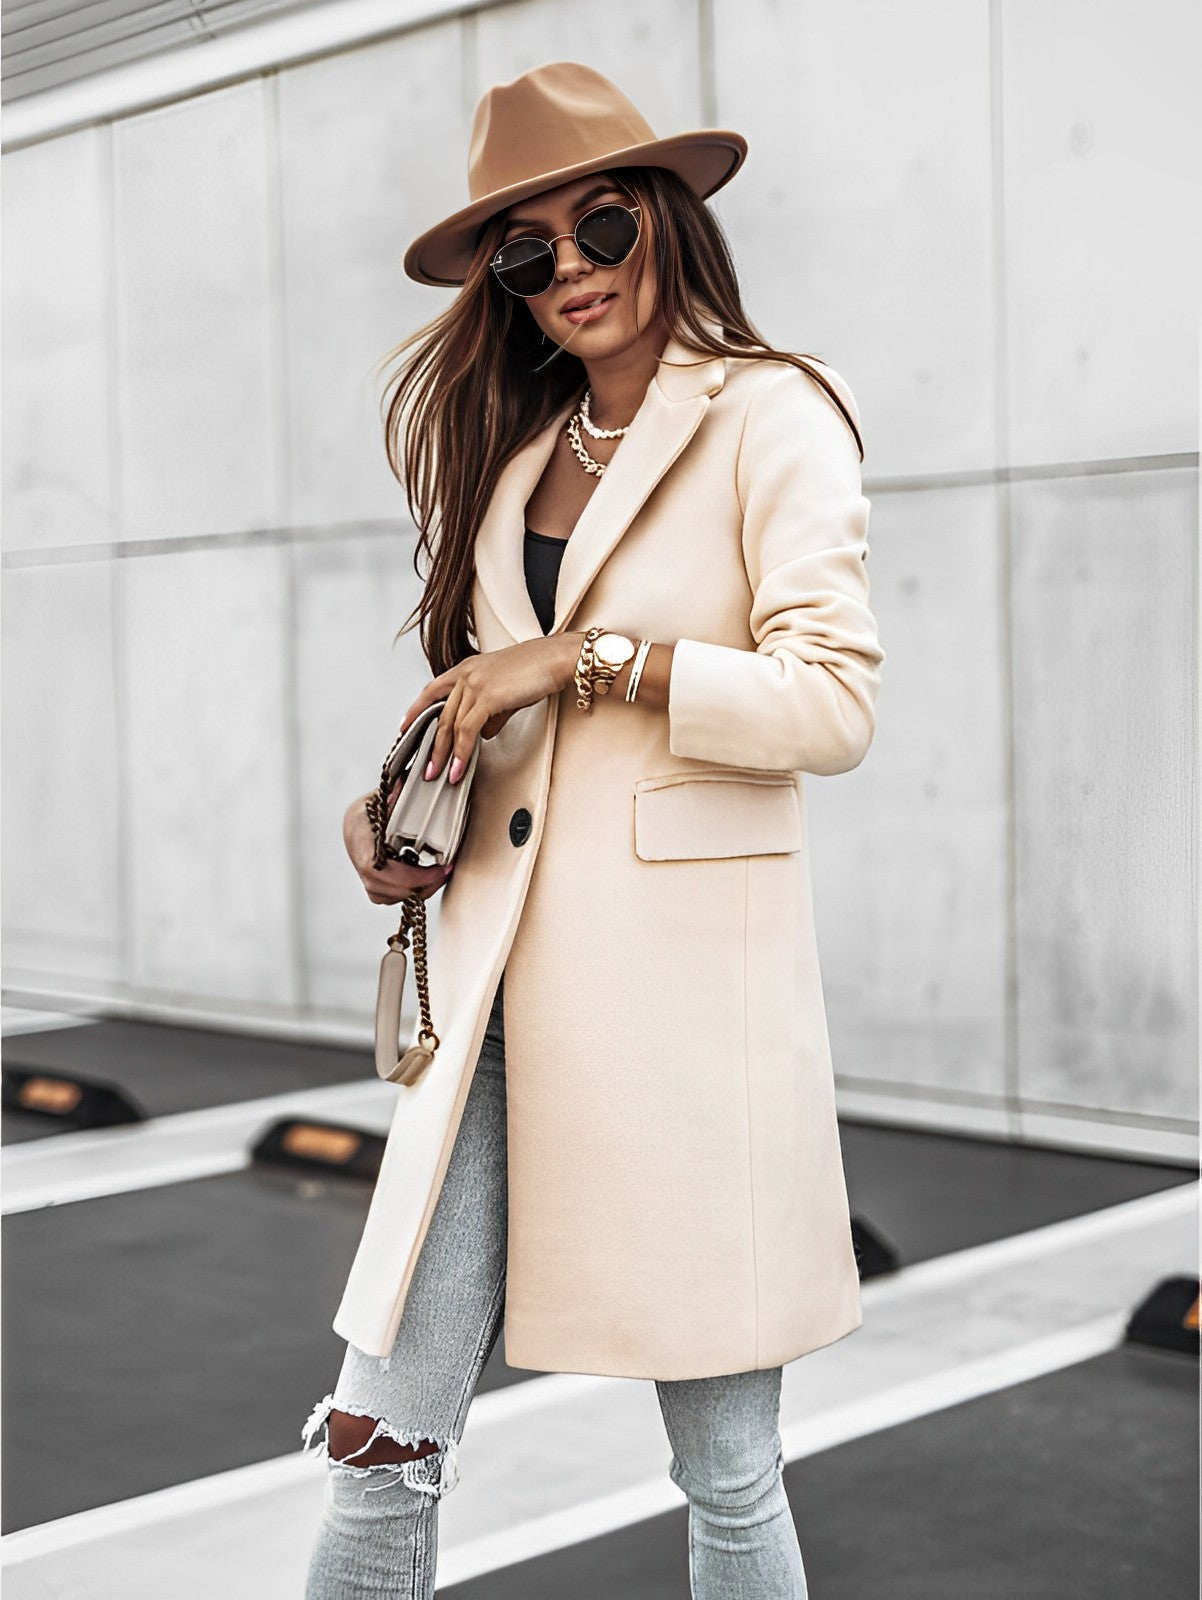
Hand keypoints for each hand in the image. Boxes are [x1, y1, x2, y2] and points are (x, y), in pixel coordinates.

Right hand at [343, 791, 452, 905]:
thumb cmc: (376, 802)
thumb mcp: (387, 793)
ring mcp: (360, 870)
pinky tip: (426, 879)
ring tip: (439, 876)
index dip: (406, 876)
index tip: (437, 869)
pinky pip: (386, 895)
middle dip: (417, 886)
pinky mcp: (369, 880)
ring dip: (415, 891)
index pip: (374, 867)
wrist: (361, 814)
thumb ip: (397, 793)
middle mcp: (355, 854)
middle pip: (380, 887)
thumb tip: (407, 785)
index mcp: (358, 832)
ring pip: (383, 895)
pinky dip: (407, 891)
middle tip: (445, 872)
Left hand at [399, 634, 580, 783]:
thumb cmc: (537, 669)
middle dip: (432, 745)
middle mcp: (465, 674)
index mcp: (467, 668)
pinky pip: (468, 730)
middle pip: (439, 714)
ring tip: (443, 775)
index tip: (405, 726)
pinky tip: (461, 767)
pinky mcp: (487, 696)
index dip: (417, 710)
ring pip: (451, 725)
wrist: (557, 658)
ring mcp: (474, 684)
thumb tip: (484, 733)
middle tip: (427, 767)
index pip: (432, 690)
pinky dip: (463, 752)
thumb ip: (492, 712)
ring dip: (446, 755)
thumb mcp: (507, 692)